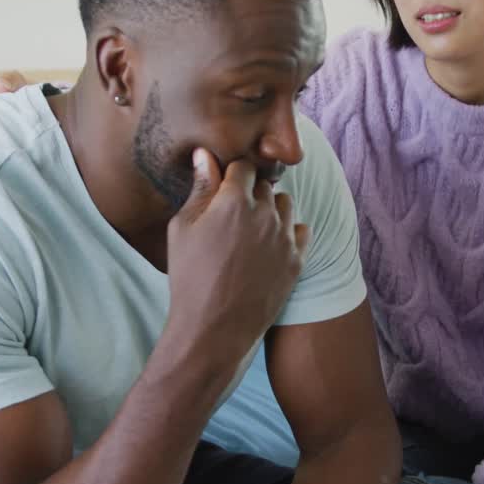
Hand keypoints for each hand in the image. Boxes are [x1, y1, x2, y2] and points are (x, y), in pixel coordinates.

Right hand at [165, 149, 309, 370]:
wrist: (214, 328)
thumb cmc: (189, 277)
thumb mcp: (183, 229)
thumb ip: (199, 188)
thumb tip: (205, 155)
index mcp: (235, 200)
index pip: (242, 166)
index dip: (230, 174)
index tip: (222, 187)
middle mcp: (266, 214)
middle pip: (264, 184)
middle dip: (249, 192)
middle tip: (232, 214)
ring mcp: (285, 237)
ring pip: (285, 205)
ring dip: (270, 210)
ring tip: (250, 231)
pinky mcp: (297, 260)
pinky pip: (300, 230)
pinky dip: (287, 233)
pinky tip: (268, 246)